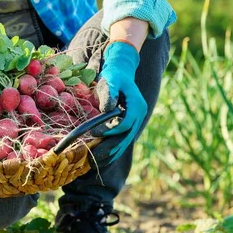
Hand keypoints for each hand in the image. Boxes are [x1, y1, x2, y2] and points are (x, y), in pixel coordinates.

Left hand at [90, 41, 146, 165]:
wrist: (121, 70)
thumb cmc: (114, 75)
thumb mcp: (110, 79)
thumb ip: (109, 93)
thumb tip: (107, 110)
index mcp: (136, 106)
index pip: (124, 124)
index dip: (110, 131)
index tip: (94, 133)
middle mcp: (139, 115)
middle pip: (125, 137)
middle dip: (109, 148)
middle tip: (93, 157)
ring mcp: (136, 121)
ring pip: (124, 142)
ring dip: (111, 153)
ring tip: (95, 162)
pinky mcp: (130, 124)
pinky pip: (122, 140)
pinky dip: (113, 150)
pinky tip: (101, 158)